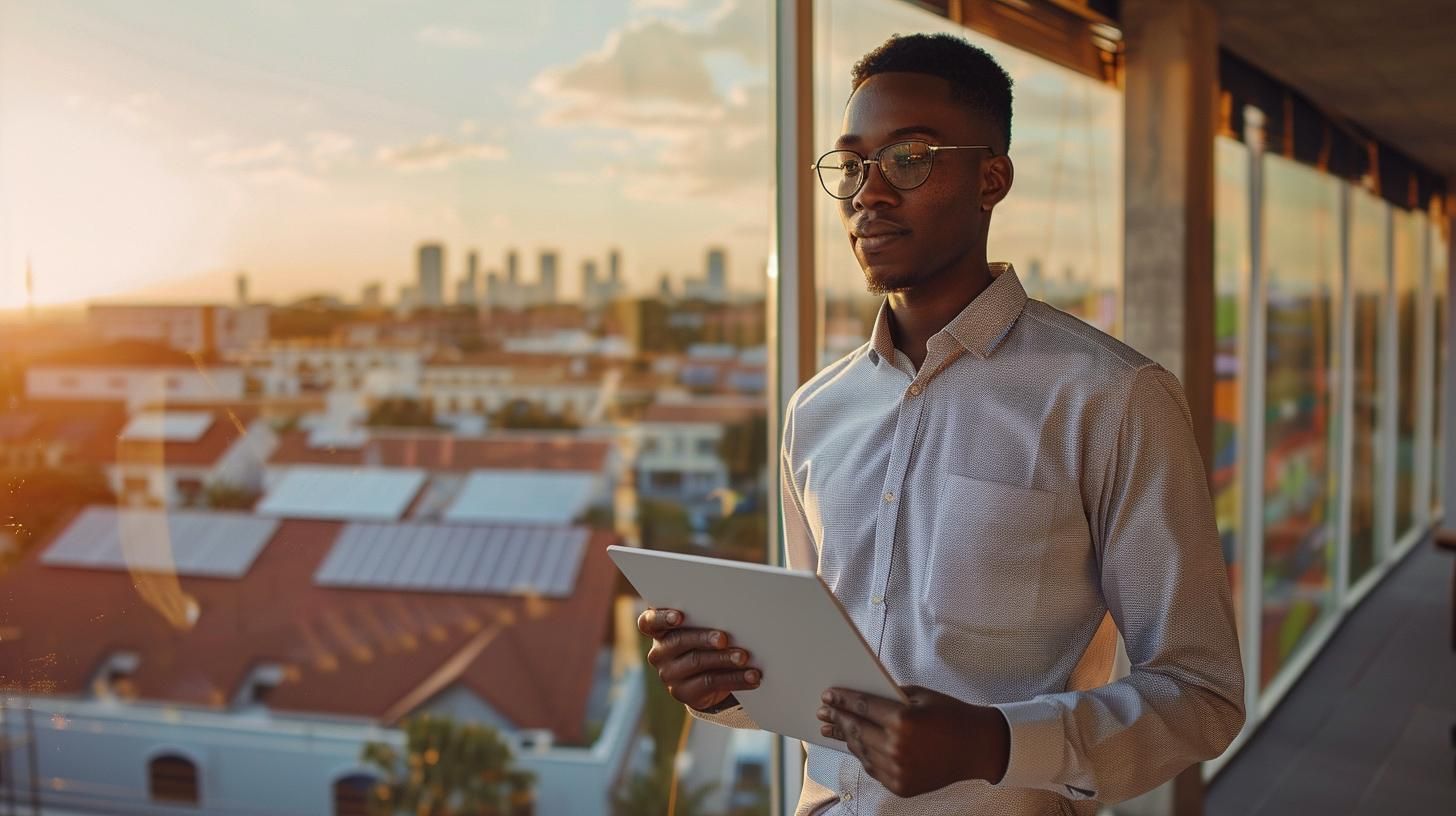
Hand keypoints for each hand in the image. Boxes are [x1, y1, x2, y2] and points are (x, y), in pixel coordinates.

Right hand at [637, 607, 761, 711]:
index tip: (679, 616)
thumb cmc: (705, 641)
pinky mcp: (684, 693)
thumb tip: (734, 614)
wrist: (707, 680)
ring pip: (697, 662)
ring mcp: (669, 675)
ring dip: (724, 659)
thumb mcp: (701, 628)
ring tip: (744, 657)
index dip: (661, 618)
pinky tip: (751, 676)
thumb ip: (706, 619)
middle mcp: (659, 653)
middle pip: (678, 641)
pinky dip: (735, 678)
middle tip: (724, 639)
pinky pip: (710, 683)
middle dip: (704, 638)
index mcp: (658, 631)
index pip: (648, 622)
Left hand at [817, 685, 1009, 797]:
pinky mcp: (901, 786)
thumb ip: (890, 695)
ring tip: (833, 728)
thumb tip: (860, 696)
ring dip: (846, 738)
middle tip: (823, 712)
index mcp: (903, 720)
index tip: (828, 695)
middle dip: (837, 719)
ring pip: (861, 752)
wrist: (977, 748)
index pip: (862, 707)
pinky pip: (873, 769)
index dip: (842, 700)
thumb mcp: (921, 695)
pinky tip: (855, 745)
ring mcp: (898, 770)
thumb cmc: (950, 715)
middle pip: (857, 730)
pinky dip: (863, 756)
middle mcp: (897, 747)